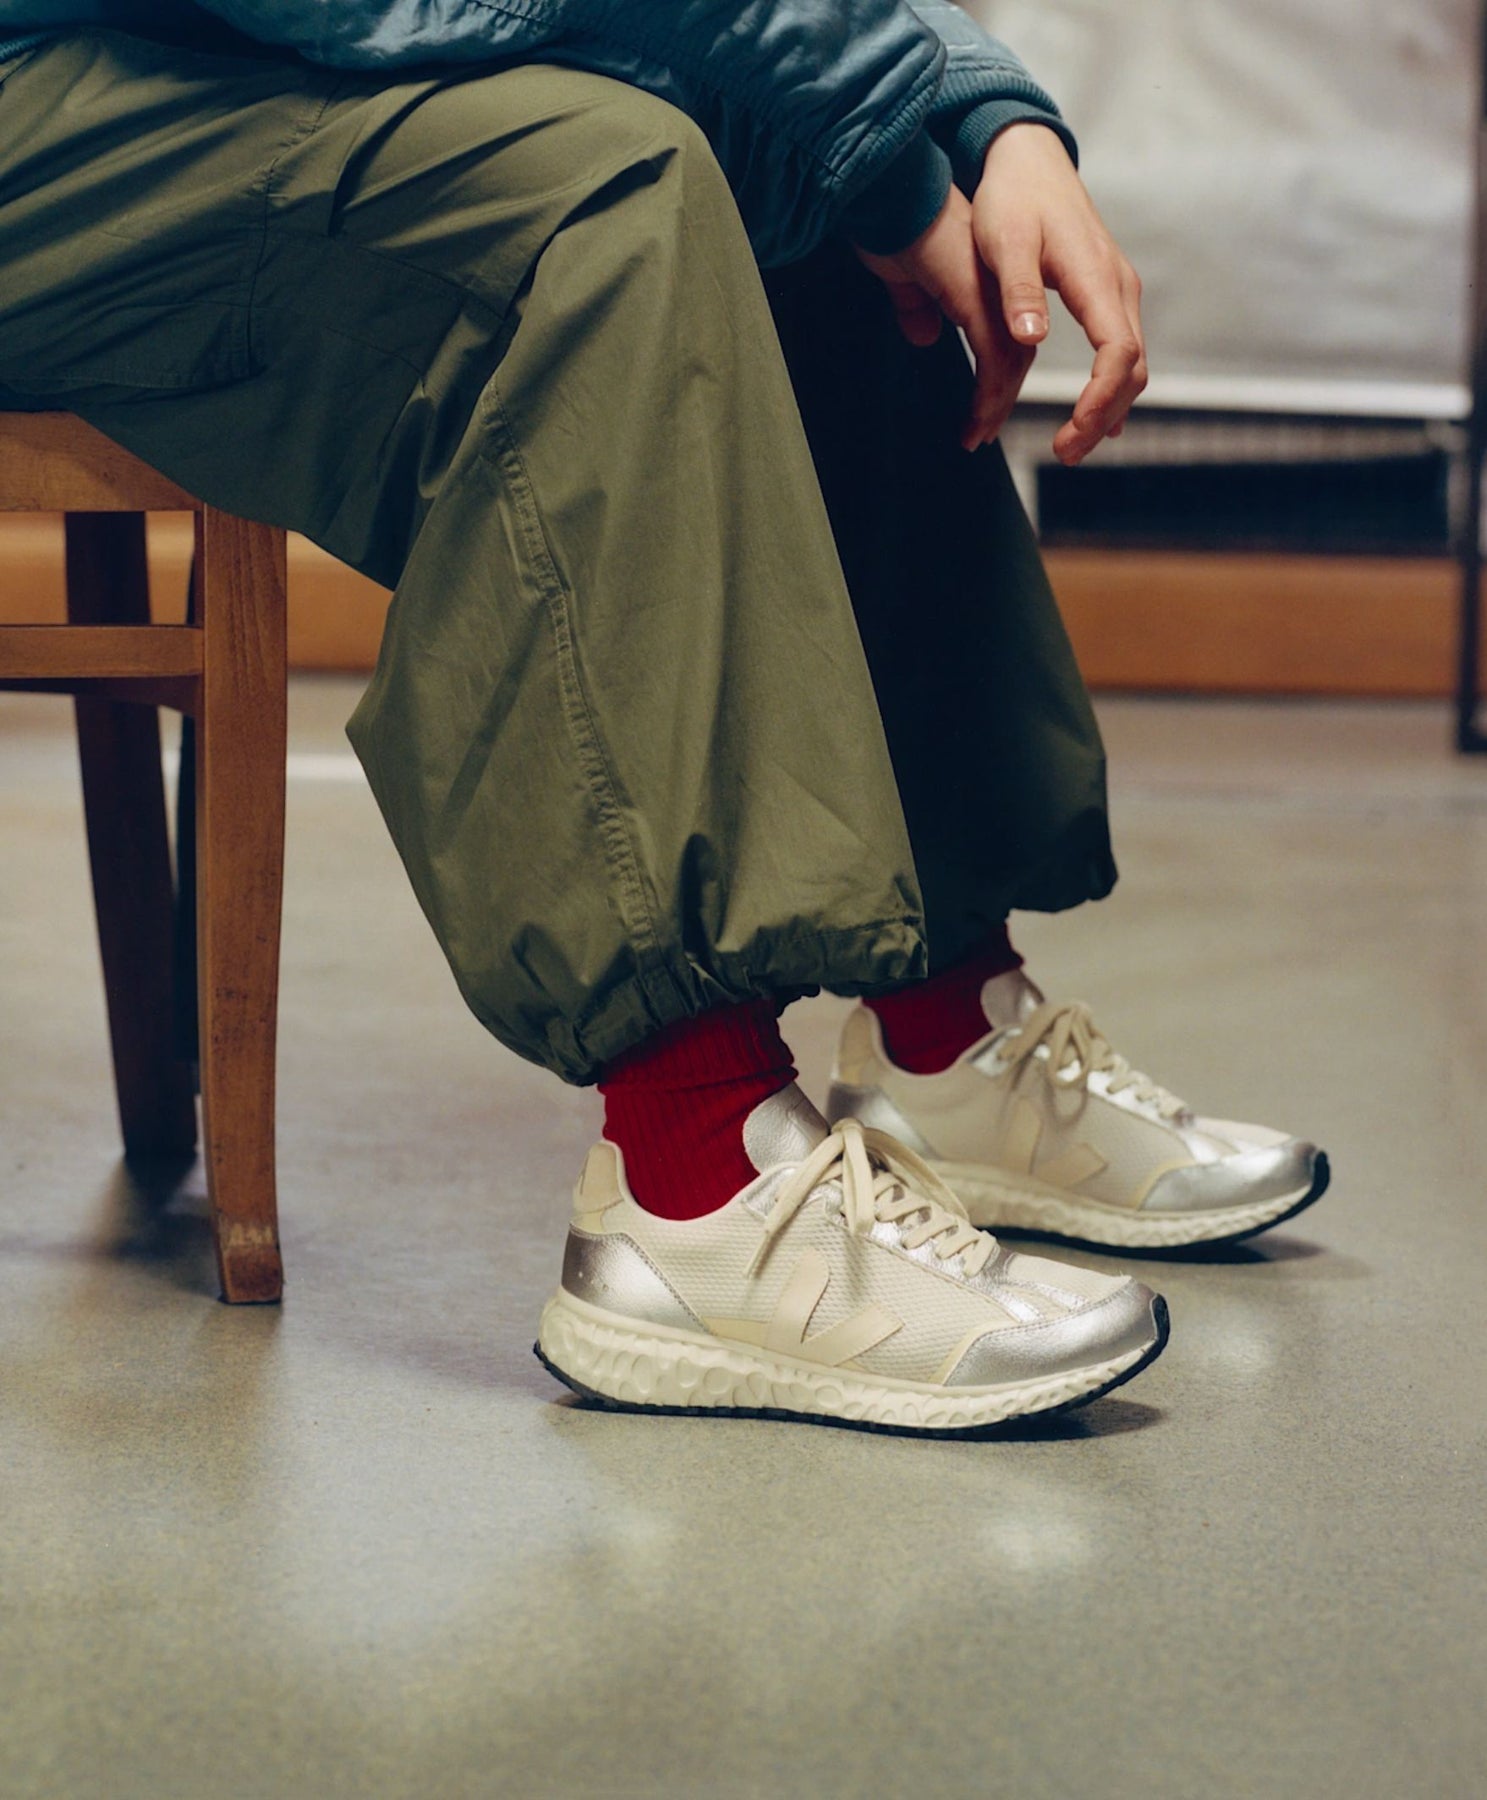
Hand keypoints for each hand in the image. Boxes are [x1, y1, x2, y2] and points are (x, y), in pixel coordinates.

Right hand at [856, 184, 1034, 453]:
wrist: (888, 191)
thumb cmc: (888, 224)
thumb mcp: (905, 276)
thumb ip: (917, 305)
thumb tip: (924, 336)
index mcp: (987, 277)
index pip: (1007, 334)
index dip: (999, 376)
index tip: (983, 409)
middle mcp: (998, 287)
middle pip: (1016, 355)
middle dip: (1001, 399)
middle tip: (981, 433)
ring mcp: (992, 294)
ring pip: (1010, 365)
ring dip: (994, 407)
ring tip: (975, 437)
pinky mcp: (978, 303)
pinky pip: (993, 364)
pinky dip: (987, 399)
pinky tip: (974, 424)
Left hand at [971, 123, 1146, 462]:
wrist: (1028, 160)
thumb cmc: (1011, 200)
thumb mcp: (1004, 243)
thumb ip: (1018, 291)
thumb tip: (1031, 338)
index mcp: (1095, 278)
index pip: (1118, 353)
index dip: (1098, 400)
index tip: (1070, 433)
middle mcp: (1118, 286)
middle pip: (1132, 368)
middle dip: (1101, 416)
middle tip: (1064, 453)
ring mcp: (1118, 290)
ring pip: (1132, 363)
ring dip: (1107, 408)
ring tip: (1070, 444)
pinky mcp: (1108, 292)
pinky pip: (1122, 350)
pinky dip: (1111, 389)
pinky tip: (1092, 417)